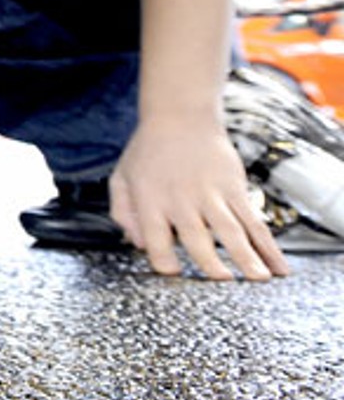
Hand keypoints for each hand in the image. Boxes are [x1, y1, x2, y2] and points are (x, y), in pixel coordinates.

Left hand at [110, 120, 289, 279]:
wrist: (179, 116)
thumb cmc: (148, 151)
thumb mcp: (122, 178)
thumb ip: (122, 212)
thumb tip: (136, 244)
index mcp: (150, 200)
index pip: (155, 239)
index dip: (163, 262)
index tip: (174, 274)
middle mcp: (181, 199)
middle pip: (196, 237)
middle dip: (210, 263)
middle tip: (222, 283)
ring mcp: (211, 193)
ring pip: (231, 230)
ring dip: (247, 256)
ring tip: (258, 279)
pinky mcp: (234, 188)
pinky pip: (254, 221)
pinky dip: (268, 245)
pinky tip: (279, 266)